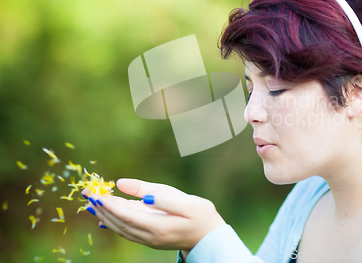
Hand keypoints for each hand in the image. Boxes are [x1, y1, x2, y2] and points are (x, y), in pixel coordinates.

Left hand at [82, 178, 225, 253]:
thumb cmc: (201, 215)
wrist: (211, 237)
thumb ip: (156, 193)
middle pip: (118, 223)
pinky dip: (113, 224)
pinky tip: (105, 220)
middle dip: (101, 208)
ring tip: (92, 204)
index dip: (109, 204)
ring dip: (104, 216)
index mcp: (158, 226)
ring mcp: (149, 240)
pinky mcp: (150, 239)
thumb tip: (126, 185)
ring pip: (120, 229)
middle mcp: (150, 237)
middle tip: (87, 194)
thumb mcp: (185, 200)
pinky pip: (126, 232)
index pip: (126, 215)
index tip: (95, 193)